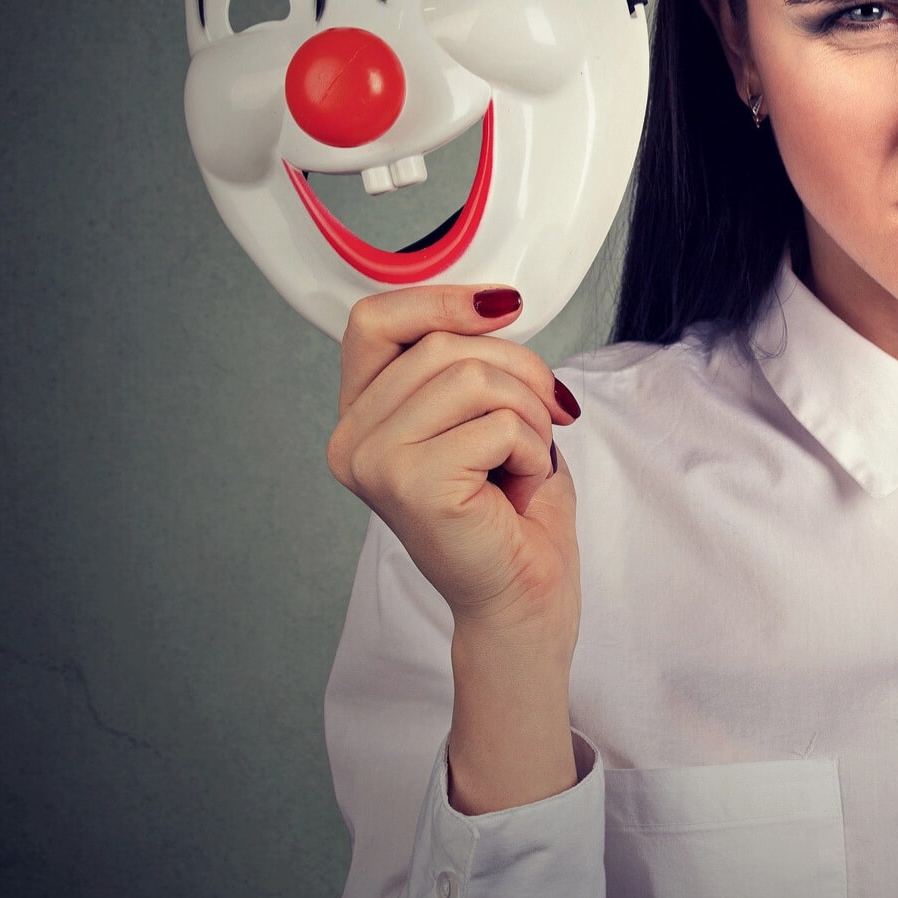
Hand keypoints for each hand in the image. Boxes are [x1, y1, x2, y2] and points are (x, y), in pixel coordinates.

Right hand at [325, 284, 582, 648]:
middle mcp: (351, 438)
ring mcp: (375, 462)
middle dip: (519, 368)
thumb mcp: (485, 410)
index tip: (505, 306)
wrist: (523, 597)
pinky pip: (496, 424)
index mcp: (361, 414)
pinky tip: (519, 485)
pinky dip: (532, 448)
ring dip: (528, 410)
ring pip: (471, 377)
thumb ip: (466, 359)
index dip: (443, 299)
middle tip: (547, 413)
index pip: (374, 319)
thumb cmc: (511, 508)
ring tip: (527, 456)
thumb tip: (494, 300)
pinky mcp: (411, 485)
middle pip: (441, 344)